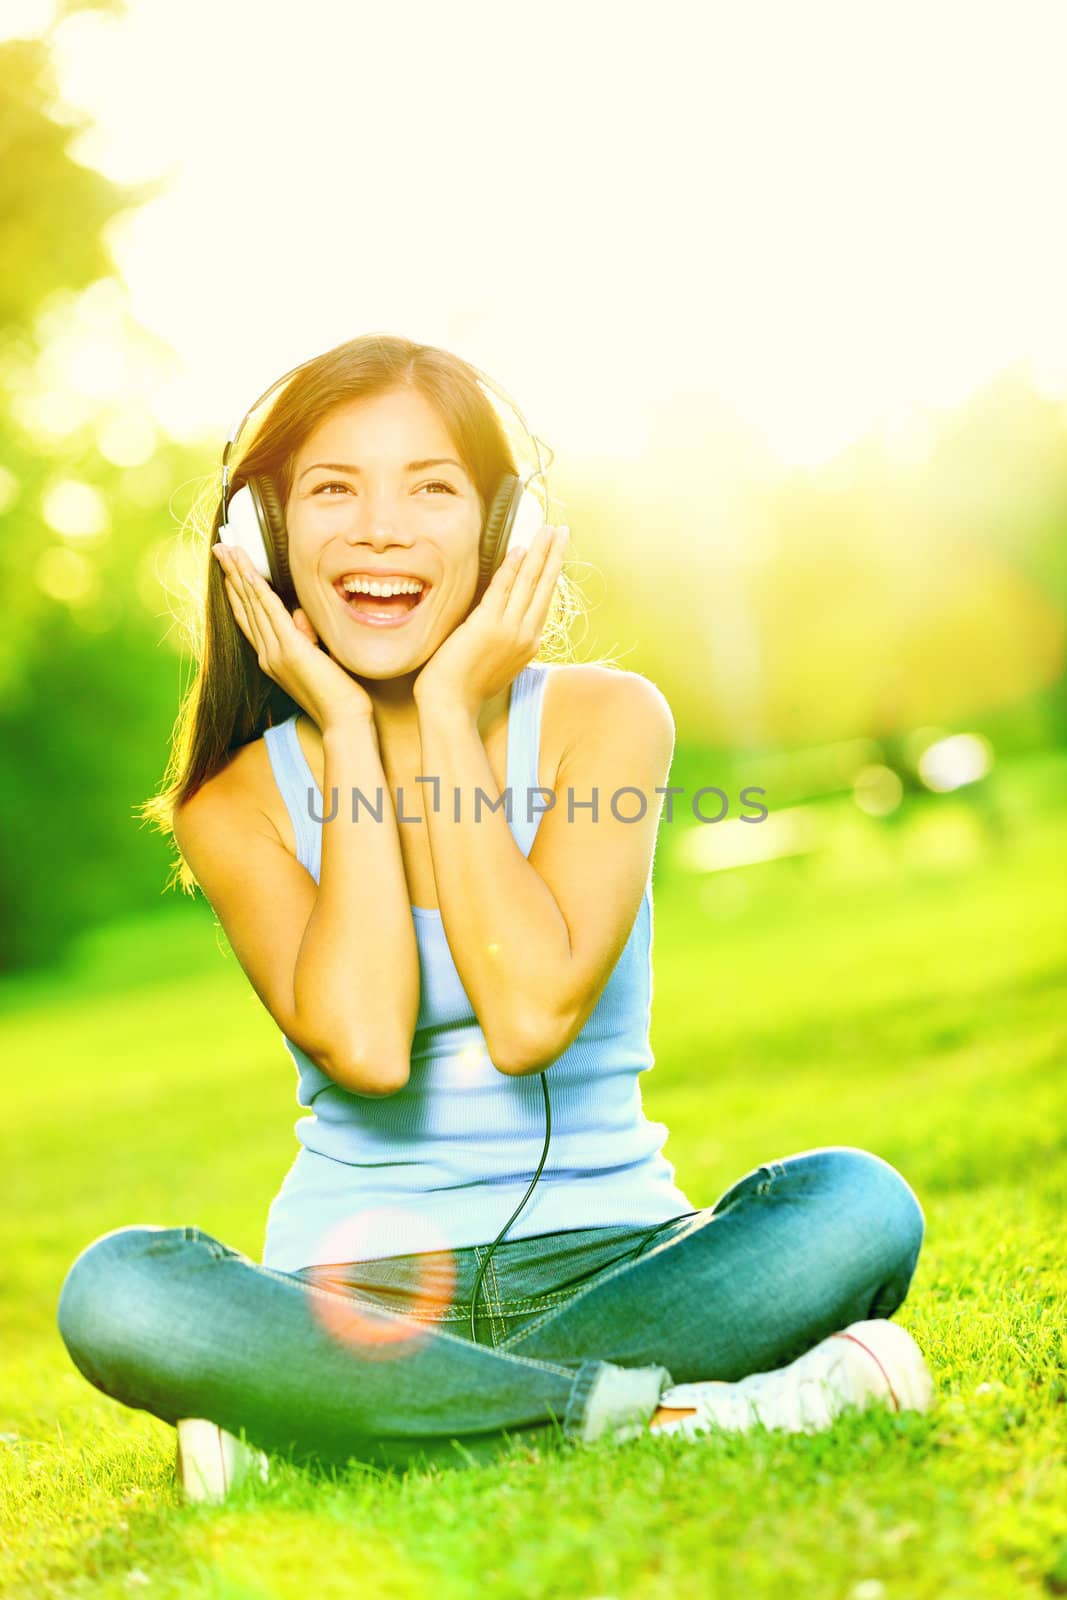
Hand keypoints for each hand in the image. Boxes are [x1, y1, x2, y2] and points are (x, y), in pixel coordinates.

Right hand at [212, 542, 373, 731]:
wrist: (343, 721)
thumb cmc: (338, 694)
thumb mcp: (319, 659)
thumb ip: (306, 637)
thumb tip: (300, 618)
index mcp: (272, 659)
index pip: (249, 618)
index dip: (237, 592)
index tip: (229, 569)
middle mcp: (267, 655)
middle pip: (244, 607)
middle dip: (232, 575)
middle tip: (220, 548)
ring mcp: (275, 652)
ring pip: (252, 604)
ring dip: (239, 574)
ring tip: (227, 549)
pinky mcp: (290, 650)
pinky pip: (269, 611)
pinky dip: (257, 589)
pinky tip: (248, 571)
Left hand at [413, 524, 569, 714]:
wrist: (451, 704)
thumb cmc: (466, 688)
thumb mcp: (497, 665)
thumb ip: (506, 643)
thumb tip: (506, 626)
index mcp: (528, 644)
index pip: (543, 600)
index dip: (551, 573)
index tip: (557, 553)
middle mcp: (525, 635)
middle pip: (544, 586)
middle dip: (554, 555)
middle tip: (562, 530)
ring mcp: (509, 630)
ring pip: (529, 583)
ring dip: (540, 553)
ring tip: (549, 530)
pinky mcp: (487, 625)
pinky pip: (503, 588)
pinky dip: (512, 567)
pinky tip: (521, 548)